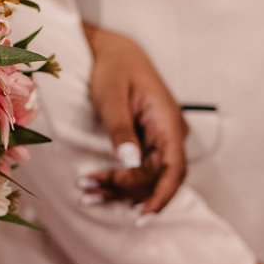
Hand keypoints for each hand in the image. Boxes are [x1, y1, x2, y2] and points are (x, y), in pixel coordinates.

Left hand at [81, 22, 186, 215]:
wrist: (113, 49)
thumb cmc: (112, 66)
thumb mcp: (110, 95)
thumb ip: (121, 128)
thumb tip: (130, 162)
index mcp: (168, 120)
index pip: (174, 168)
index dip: (161, 195)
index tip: (141, 215)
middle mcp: (170, 132)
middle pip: (159, 177)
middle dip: (128, 192)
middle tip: (90, 194)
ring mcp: (160, 138)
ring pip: (148, 175)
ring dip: (121, 190)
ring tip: (88, 194)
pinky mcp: (148, 141)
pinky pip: (140, 168)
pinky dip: (120, 180)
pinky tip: (99, 188)